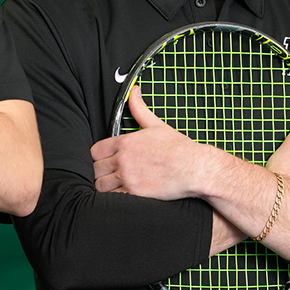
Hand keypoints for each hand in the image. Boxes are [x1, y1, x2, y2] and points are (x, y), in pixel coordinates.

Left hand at [90, 84, 216, 198]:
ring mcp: (127, 177)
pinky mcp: (134, 193)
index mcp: (125, 142)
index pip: (95, 151)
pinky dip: (114, 197)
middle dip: (101, 171)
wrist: (194, 168)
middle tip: (111, 173)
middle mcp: (123, 159)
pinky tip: (123, 194)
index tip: (106, 159)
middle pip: (95, 168)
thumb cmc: (179, 148)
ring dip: (106, 185)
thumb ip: (139, 109)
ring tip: (116, 185)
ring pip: (100, 184)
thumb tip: (133, 92)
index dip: (99, 156)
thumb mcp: (157, 125)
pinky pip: (112, 197)